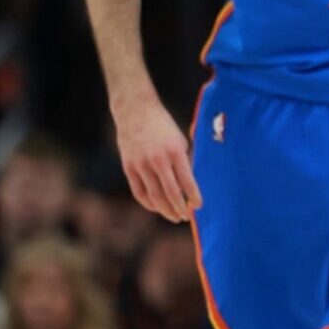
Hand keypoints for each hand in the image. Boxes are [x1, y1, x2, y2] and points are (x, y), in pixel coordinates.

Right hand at [114, 96, 200, 221]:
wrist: (135, 111)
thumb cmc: (163, 125)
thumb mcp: (180, 140)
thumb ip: (185, 161)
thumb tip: (190, 184)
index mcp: (174, 151)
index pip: (187, 181)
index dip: (194, 196)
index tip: (199, 206)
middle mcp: (157, 159)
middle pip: (170, 193)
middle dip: (180, 208)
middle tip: (187, 217)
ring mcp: (141, 164)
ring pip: (154, 196)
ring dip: (166, 210)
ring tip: (175, 216)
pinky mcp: (129, 167)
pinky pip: (139, 192)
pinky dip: (149, 203)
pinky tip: (158, 208)